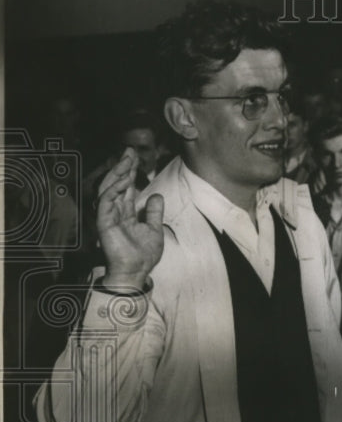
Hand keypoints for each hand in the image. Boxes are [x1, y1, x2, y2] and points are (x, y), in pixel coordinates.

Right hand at [96, 148, 163, 288]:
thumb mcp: (155, 229)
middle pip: (116, 183)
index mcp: (125, 212)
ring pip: (108, 188)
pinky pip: (106, 201)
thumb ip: (154, 212)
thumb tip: (157, 195)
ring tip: (127, 160)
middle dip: (122, 166)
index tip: (135, 155)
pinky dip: (115, 189)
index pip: (126, 186)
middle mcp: (115, 212)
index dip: (130, 170)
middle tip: (129, 150)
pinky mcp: (104, 222)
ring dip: (117, 173)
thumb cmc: (144, 255)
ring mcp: (108, 216)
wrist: (137, 271)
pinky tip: (126, 180)